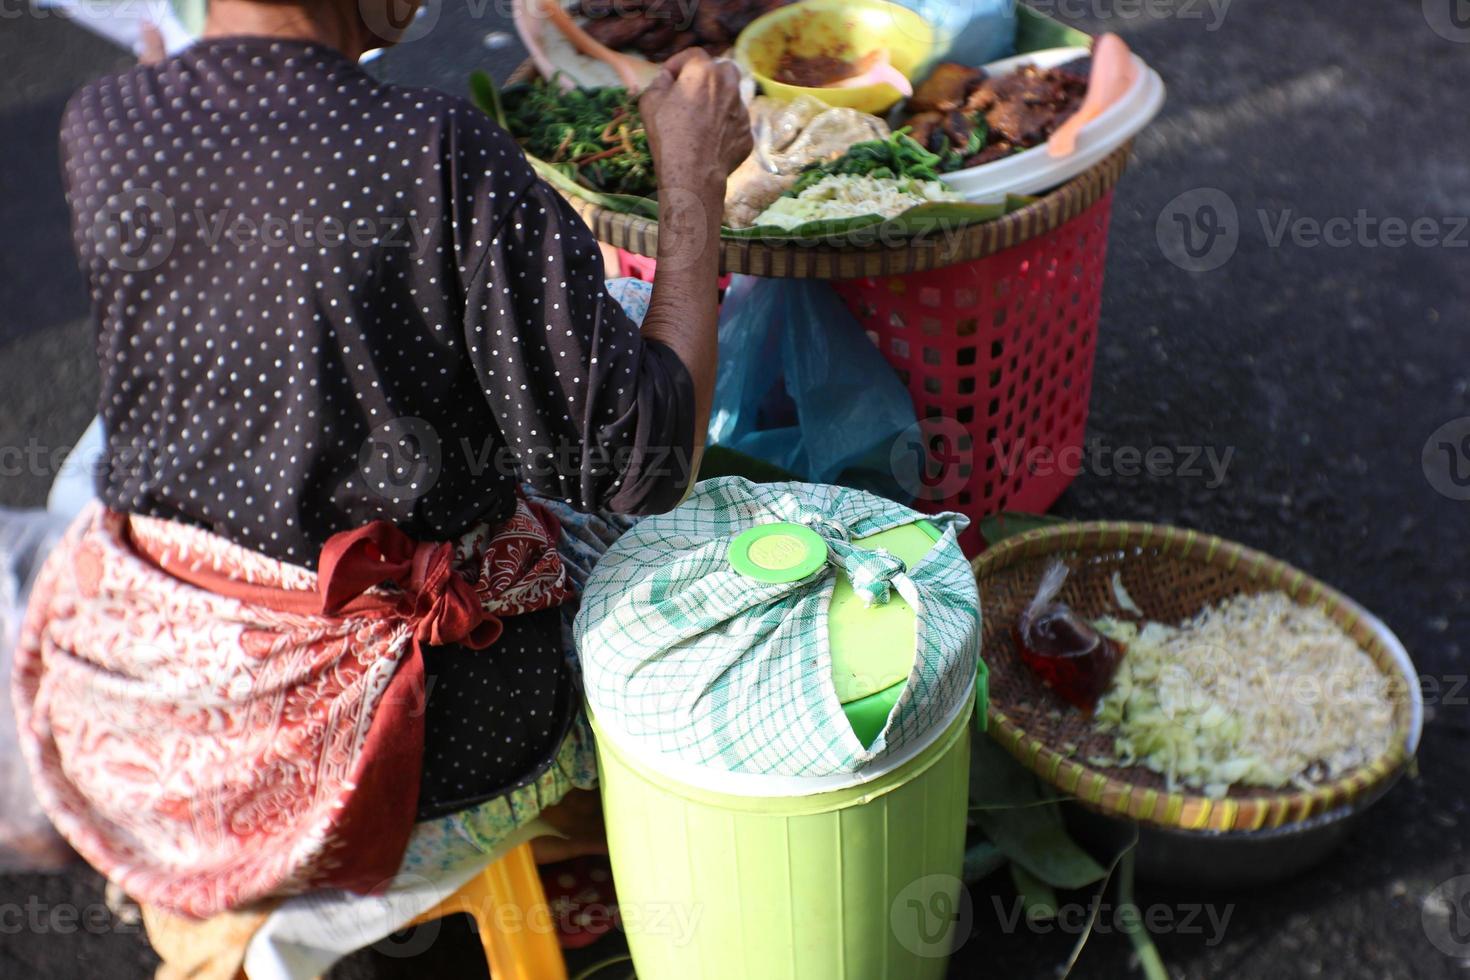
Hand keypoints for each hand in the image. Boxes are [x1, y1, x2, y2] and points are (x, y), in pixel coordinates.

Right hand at [639, 48, 752, 193]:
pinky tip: (710, 140)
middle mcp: (729, 86)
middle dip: (707, 76)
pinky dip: (724, 126)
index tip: (668, 77)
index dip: (678, 63)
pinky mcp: (747, 133)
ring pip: (732, 96)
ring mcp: (742, 111)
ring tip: (701, 119)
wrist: (693, 174)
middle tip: (691, 92)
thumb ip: (659, 82)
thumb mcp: (649, 102)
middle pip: (721, 69)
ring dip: (718, 100)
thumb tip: (667, 78)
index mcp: (704, 72)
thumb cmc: (668, 135)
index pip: (693, 55)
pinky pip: (735, 122)